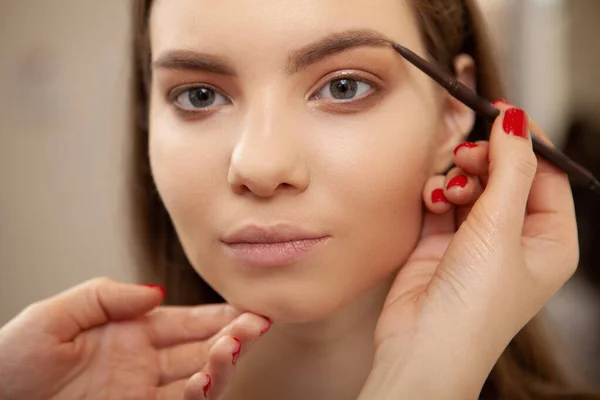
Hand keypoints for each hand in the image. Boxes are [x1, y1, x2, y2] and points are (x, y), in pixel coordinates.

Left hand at [0, 278, 268, 399]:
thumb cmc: (9, 362)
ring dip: (222, 362)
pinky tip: (206, 378)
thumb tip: (156, 291)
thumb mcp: (53, 315)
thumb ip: (106, 296)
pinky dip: (199, 393)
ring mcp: (142, 392)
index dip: (219, 314)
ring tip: (233, 345)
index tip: (249, 307)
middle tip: (257, 324)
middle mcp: (144, 362)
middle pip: (201, 347)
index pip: (186, 320)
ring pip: (198, 377)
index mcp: (130, 331)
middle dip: (233, 334)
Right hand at [361, 102, 577, 398]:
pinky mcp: (441, 242)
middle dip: (485, 160)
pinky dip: (436, 194)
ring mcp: (477, 240)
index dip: (525, 142)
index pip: (547, 174)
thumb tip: (516, 120)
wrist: (421, 345)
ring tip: (446, 190)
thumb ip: (509, 169)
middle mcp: (516, 239)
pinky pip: (443, 201)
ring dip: (457, 177)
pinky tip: (431, 201)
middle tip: (467, 155)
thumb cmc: (473, 304)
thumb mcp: (500, 228)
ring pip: (471, 184)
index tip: (500, 112)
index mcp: (550, 240)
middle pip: (506, 175)